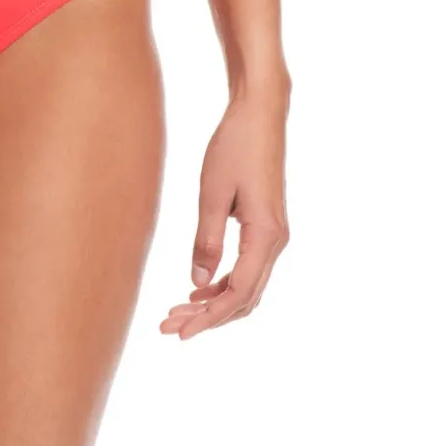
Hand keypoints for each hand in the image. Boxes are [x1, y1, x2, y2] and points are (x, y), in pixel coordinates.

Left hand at [160, 82, 289, 339]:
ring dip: (215, 302)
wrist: (261, 113)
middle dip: (208, 317)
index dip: (208, 318)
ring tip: (179, 310)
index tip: (180, 332)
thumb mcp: (212, 192)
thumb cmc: (235, 146)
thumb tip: (197, 281)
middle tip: (170, 326)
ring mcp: (274, 234)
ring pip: (247, 286)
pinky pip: (248, 267)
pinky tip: (199, 286)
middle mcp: (276, 241)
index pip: (238, 294)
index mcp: (266, 236)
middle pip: (244, 298)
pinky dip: (224, 283)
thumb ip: (206, 239)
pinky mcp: (267, 225)